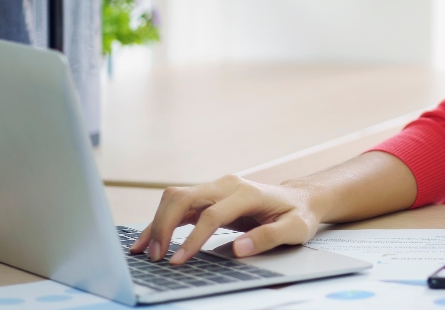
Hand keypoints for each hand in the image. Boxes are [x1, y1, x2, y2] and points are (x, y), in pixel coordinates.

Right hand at [128, 174, 319, 264]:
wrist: (300, 198)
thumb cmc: (298, 215)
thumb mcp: (295, 229)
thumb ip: (269, 237)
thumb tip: (239, 248)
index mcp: (247, 193)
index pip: (211, 214)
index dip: (193, 238)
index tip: (178, 260)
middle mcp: (228, 185)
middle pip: (185, 198)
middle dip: (164, 226)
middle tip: (155, 256)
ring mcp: (216, 187)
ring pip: (176, 197)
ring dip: (157, 222)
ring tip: (145, 251)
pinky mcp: (209, 196)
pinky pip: (179, 204)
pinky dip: (161, 220)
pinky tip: (149, 239)